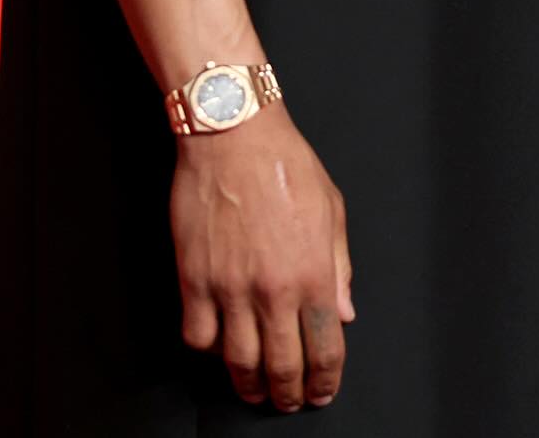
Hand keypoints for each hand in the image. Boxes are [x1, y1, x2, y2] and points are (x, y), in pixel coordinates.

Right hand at [172, 103, 354, 411]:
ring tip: (255, 389)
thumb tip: (344, 311)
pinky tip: (219, 346)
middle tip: (289, 401)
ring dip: (249, 384)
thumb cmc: (285, 164)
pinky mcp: (194, 280)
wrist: (235, 137)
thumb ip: (339, 265)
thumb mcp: (331, 209)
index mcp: (313, 272)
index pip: (324, 347)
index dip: (325, 378)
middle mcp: (273, 289)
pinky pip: (198, 336)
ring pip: (238, 362)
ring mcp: (230, 288)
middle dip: (288, 393)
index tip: (322, 390)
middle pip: (282, 366)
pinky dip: (209, 349)